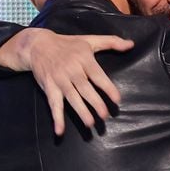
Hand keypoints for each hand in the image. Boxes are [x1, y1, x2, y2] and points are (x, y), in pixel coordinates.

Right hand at [0, 29, 133, 134]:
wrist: (38, 45)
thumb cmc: (67, 44)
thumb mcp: (89, 40)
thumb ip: (111, 42)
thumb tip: (131, 44)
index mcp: (84, 59)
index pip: (98, 75)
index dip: (108, 88)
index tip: (117, 99)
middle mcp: (72, 70)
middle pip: (85, 88)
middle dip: (95, 103)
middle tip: (105, 115)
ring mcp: (59, 80)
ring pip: (71, 97)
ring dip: (80, 111)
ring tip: (90, 123)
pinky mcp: (49, 87)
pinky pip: (53, 104)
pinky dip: (56, 118)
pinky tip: (60, 131)